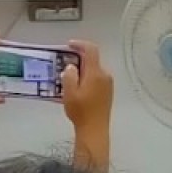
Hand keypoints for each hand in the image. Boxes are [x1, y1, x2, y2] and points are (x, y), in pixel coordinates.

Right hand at [60, 41, 113, 171]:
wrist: (95, 128)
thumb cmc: (80, 111)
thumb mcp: (69, 93)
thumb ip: (69, 76)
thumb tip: (72, 66)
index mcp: (96, 73)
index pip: (91, 50)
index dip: (80, 44)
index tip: (68, 45)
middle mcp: (105, 75)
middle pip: (92, 60)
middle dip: (78, 58)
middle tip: (63, 63)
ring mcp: (108, 83)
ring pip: (94, 69)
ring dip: (82, 69)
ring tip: (67, 76)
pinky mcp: (108, 91)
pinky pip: (97, 78)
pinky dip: (87, 77)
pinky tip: (76, 86)